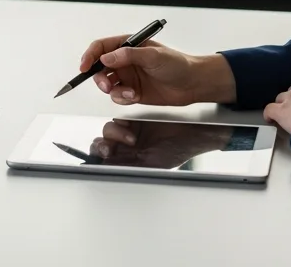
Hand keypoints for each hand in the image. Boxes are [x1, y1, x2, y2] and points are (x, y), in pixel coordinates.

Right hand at [79, 36, 236, 105]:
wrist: (193, 84)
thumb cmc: (178, 64)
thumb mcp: (154, 56)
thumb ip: (129, 55)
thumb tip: (106, 57)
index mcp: (128, 46)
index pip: (101, 47)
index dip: (90, 56)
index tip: (84, 66)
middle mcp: (124, 61)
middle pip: (99, 68)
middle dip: (99, 78)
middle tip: (106, 85)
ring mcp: (127, 77)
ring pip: (107, 84)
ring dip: (114, 91)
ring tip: (129, 93)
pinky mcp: (131, 92)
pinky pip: (117, 96)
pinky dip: (122, 98)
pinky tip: (134, 97)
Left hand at [87, 118, 233, 168]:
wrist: (191, 133)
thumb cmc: (177, 152)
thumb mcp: (154, 165)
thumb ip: (131, 167)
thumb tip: (110, 170)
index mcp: (128, 162)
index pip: (105, 162)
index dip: (99, 160)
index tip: (103, 159)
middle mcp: (126, 149)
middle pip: (102, 146)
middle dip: (102, 146)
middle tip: (109, 148)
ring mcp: (129, 134)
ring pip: (108, 132)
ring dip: (114, 134)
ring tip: (130, 138)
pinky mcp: (134, 120)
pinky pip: (118, 119)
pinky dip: (120, 122)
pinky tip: (129, 127)